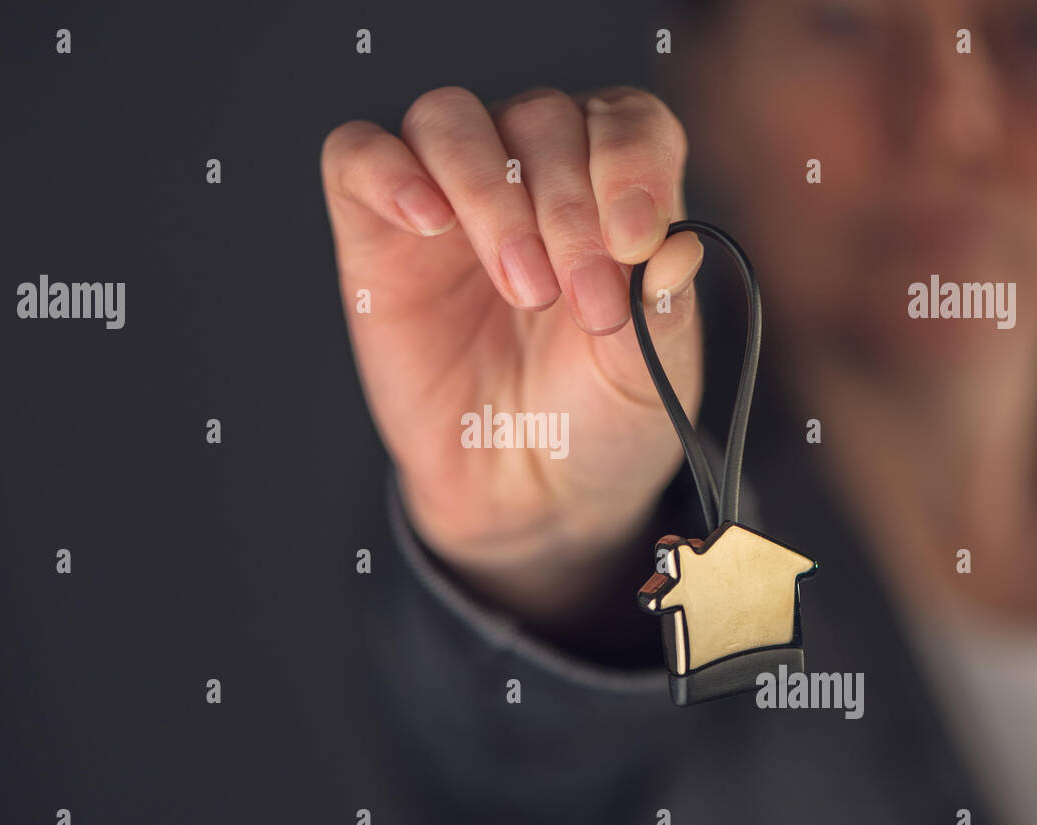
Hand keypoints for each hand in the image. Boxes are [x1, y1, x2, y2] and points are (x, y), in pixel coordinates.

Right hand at [321, 85, 704, 627]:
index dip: (632, 163)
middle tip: (585, 299)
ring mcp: (449, 201)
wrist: (524, 495)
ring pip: (450, 120)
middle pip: (540, 117)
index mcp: (609, 192)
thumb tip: (678, 247)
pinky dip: (388, 170)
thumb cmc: (593, 421)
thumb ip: (662, 311)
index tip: (636, 239)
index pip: (624, 122)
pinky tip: (427, 220)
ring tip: (521, 285)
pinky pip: (358, 156)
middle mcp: (529, 179)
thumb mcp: (650, 378)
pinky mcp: (376, 234)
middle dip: (568, 206)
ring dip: (490, 192)